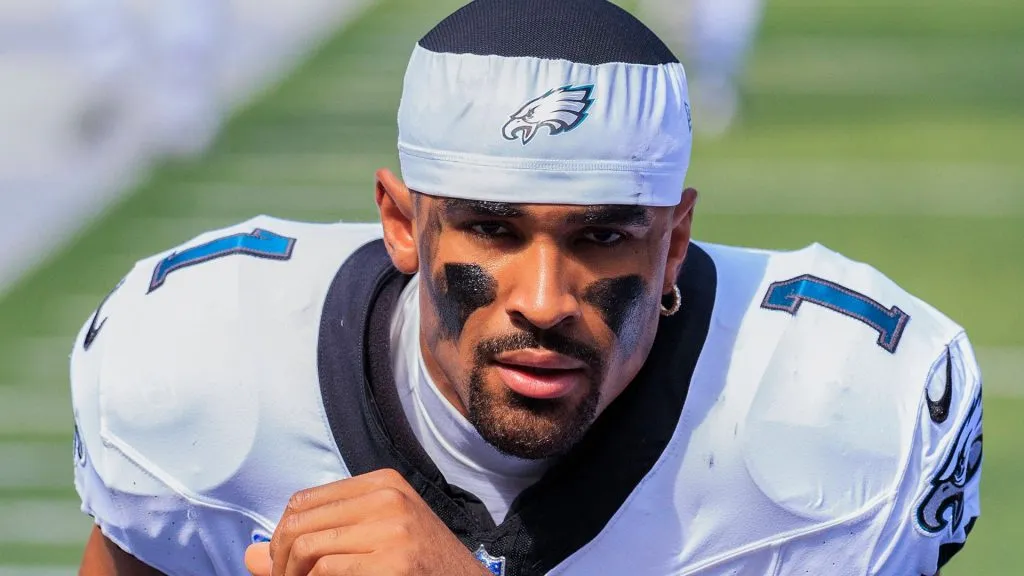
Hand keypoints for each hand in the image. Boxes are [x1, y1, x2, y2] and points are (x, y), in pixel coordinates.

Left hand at [244, 468, 491, 575]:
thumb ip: (314, 541)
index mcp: (382, 483)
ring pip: (308, 547)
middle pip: (298, 522)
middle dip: (279, 561)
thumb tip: (248, 555)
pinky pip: (328, 571)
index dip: (281, 537)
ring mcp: (393, 528)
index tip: (283, 566)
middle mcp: (387, 497)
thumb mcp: (373, 540)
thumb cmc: (420, 567)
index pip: (302, 500)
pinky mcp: (394, 562)